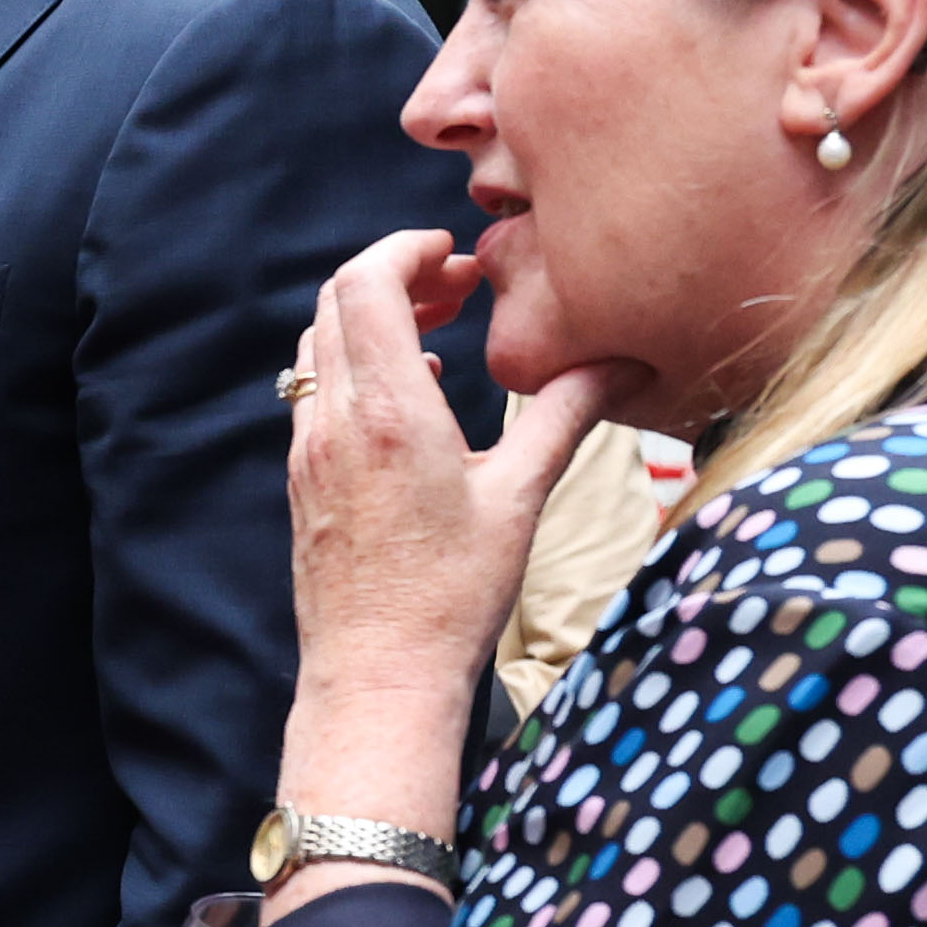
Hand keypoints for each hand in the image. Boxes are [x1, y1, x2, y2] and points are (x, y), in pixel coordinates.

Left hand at [281, 229, 628, 717]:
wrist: (377, 676)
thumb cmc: (452, 596)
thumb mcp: (522, 498)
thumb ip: (566, 414)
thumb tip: (623, 361)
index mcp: (389, 410)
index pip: (366, 283)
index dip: (407, 250)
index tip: (456, 255)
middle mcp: (335, 420)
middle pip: (336, 302)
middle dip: (396, 276)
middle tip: (460, 286)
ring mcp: (309, 450)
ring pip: (320, 347)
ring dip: (372, 320)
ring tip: (443, 331)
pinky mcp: (302, 480)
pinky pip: (318, 394)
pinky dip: (357, 367)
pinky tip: (414, 391)